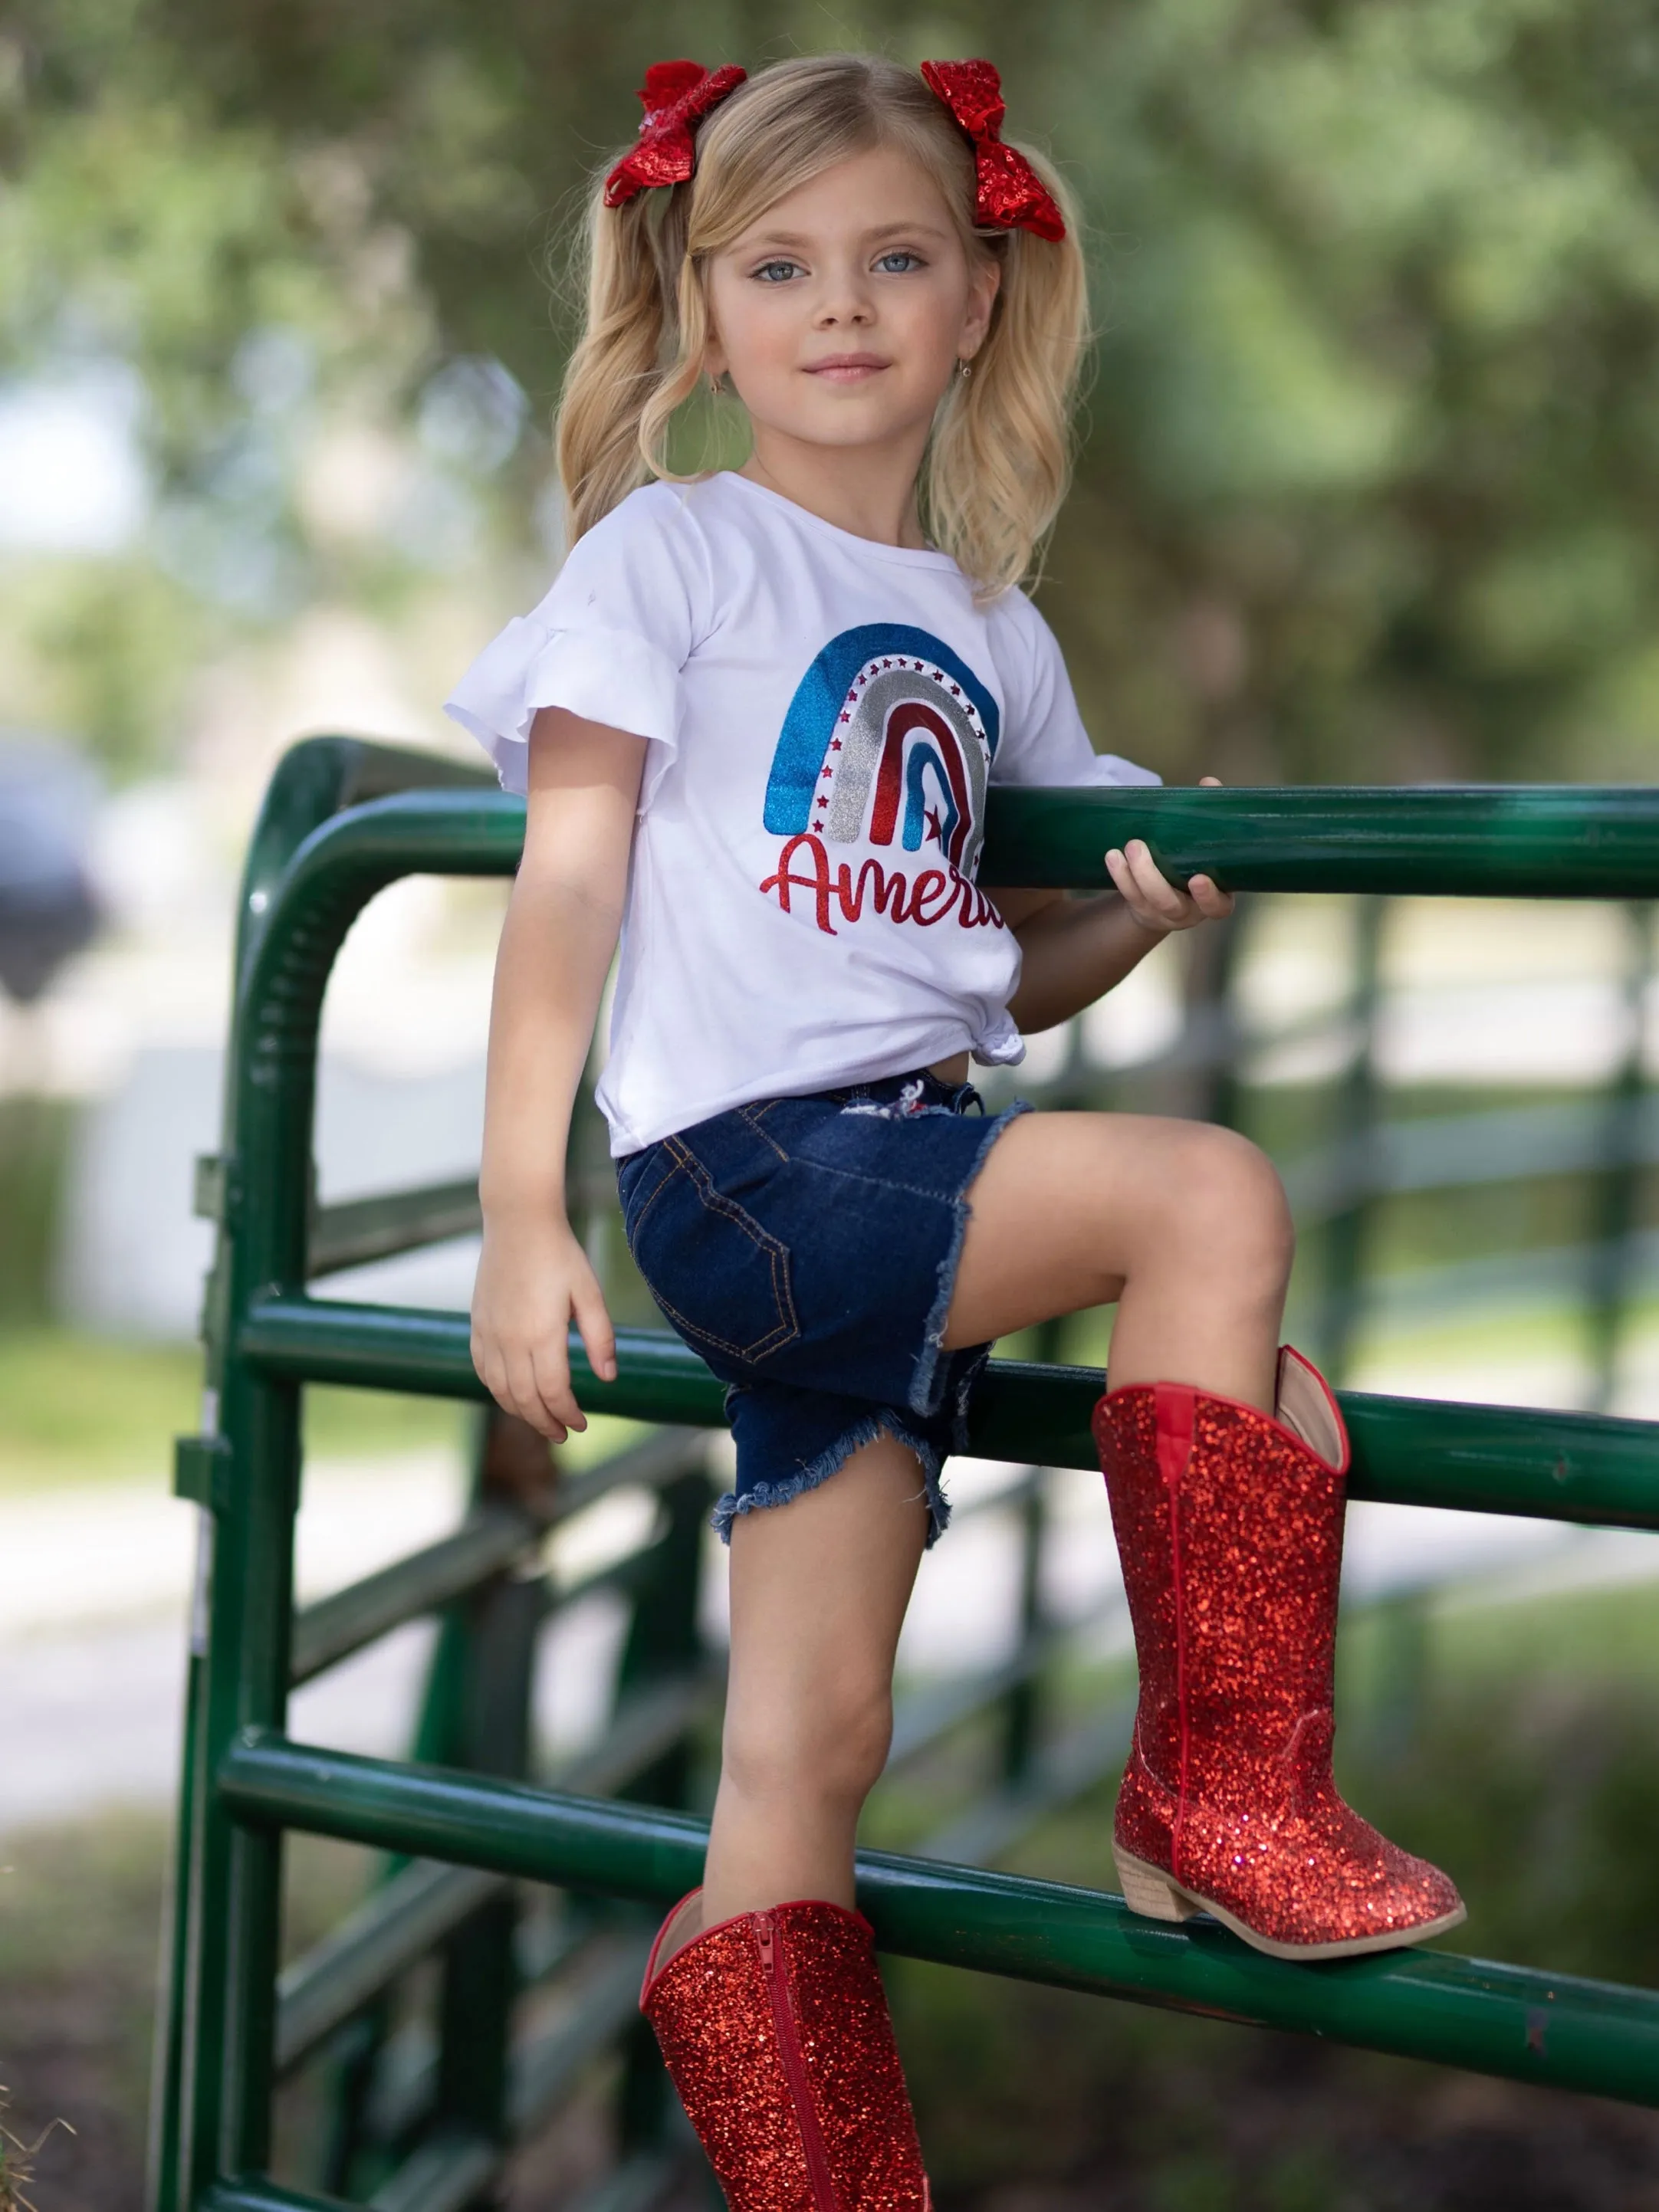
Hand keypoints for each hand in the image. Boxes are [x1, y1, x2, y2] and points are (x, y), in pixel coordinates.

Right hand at [471, 1210, 617, 1442]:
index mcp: (542, 1334)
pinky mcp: (477, 1324)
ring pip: (500, 1390)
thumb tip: (608, 1378)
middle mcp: (510, 1340)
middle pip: (525, 1399)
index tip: (581, 1424)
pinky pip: (482, 1369)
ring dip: (520, 1411)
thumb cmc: (560, 1255)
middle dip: (545, 1422)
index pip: (554, 1392)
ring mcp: (489, 1333)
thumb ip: (600, 1338)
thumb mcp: (590, 1293)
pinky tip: (510, 1394)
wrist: (518, 1222)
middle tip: (562, 1434)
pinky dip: (496, 1389)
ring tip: (540, 1420)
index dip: (568, 1415)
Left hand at [1105, 779, 1233, 935]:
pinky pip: (1129, 896)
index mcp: (1215, 898)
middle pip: (1170, 903)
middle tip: (1137, 846)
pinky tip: (1112, 856)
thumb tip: (1209, 783)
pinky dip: (1120, 876)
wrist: (1172, 894)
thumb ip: (1210, 817)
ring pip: (1146, 901)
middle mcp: (1190, 911)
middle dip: (1151, 878)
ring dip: (1131, 874)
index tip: (1198, 879)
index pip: (1217, 907)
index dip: (1208, 897)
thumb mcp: (1208, 845)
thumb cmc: (1197, 863)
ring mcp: (1163, 913)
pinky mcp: (1141, 909)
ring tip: (1123, 847)